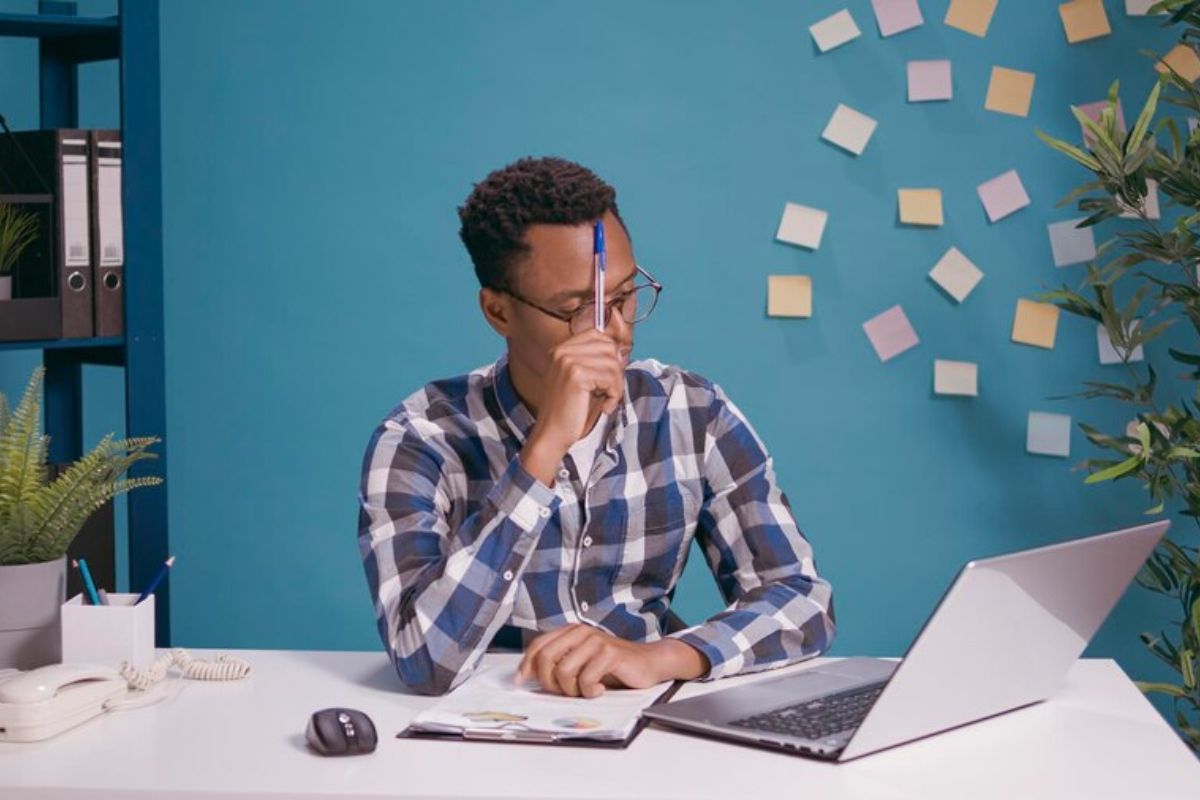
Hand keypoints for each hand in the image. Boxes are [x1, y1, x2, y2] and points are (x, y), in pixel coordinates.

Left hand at [515, 624, 707, 698]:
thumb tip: (527, 674)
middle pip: (546, 659)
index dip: (526, 665)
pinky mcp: (609, 653)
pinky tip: (600, 689)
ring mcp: (595, 641)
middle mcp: (581, 632)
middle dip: (549, 682)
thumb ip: (557, 663)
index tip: (522, 681)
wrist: (647, 663)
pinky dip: (590, 692)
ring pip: (564, 672)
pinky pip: (586, 679)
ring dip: (572, 690)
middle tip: (565, 691)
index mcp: (571, 632)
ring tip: (586, 690)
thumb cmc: (612, 666)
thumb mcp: (580, 662)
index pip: (538, 645)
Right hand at [531, 329, 624, 454]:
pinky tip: (604, 407)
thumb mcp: (580, 379)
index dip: (610, 353)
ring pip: (613, 363)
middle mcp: (562, 351)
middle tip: (609, 390)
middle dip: (616, 370)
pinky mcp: (576, 375)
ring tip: (606, 400)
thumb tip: (623, 351)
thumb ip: (596, 362)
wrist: (551, 434)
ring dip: (616, 386)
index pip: (597, 335)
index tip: (609, 374)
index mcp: (560, 349)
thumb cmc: (568, 410)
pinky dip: (614, 395)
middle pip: (608, 347)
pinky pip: (611, 378)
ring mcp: (568, 361)